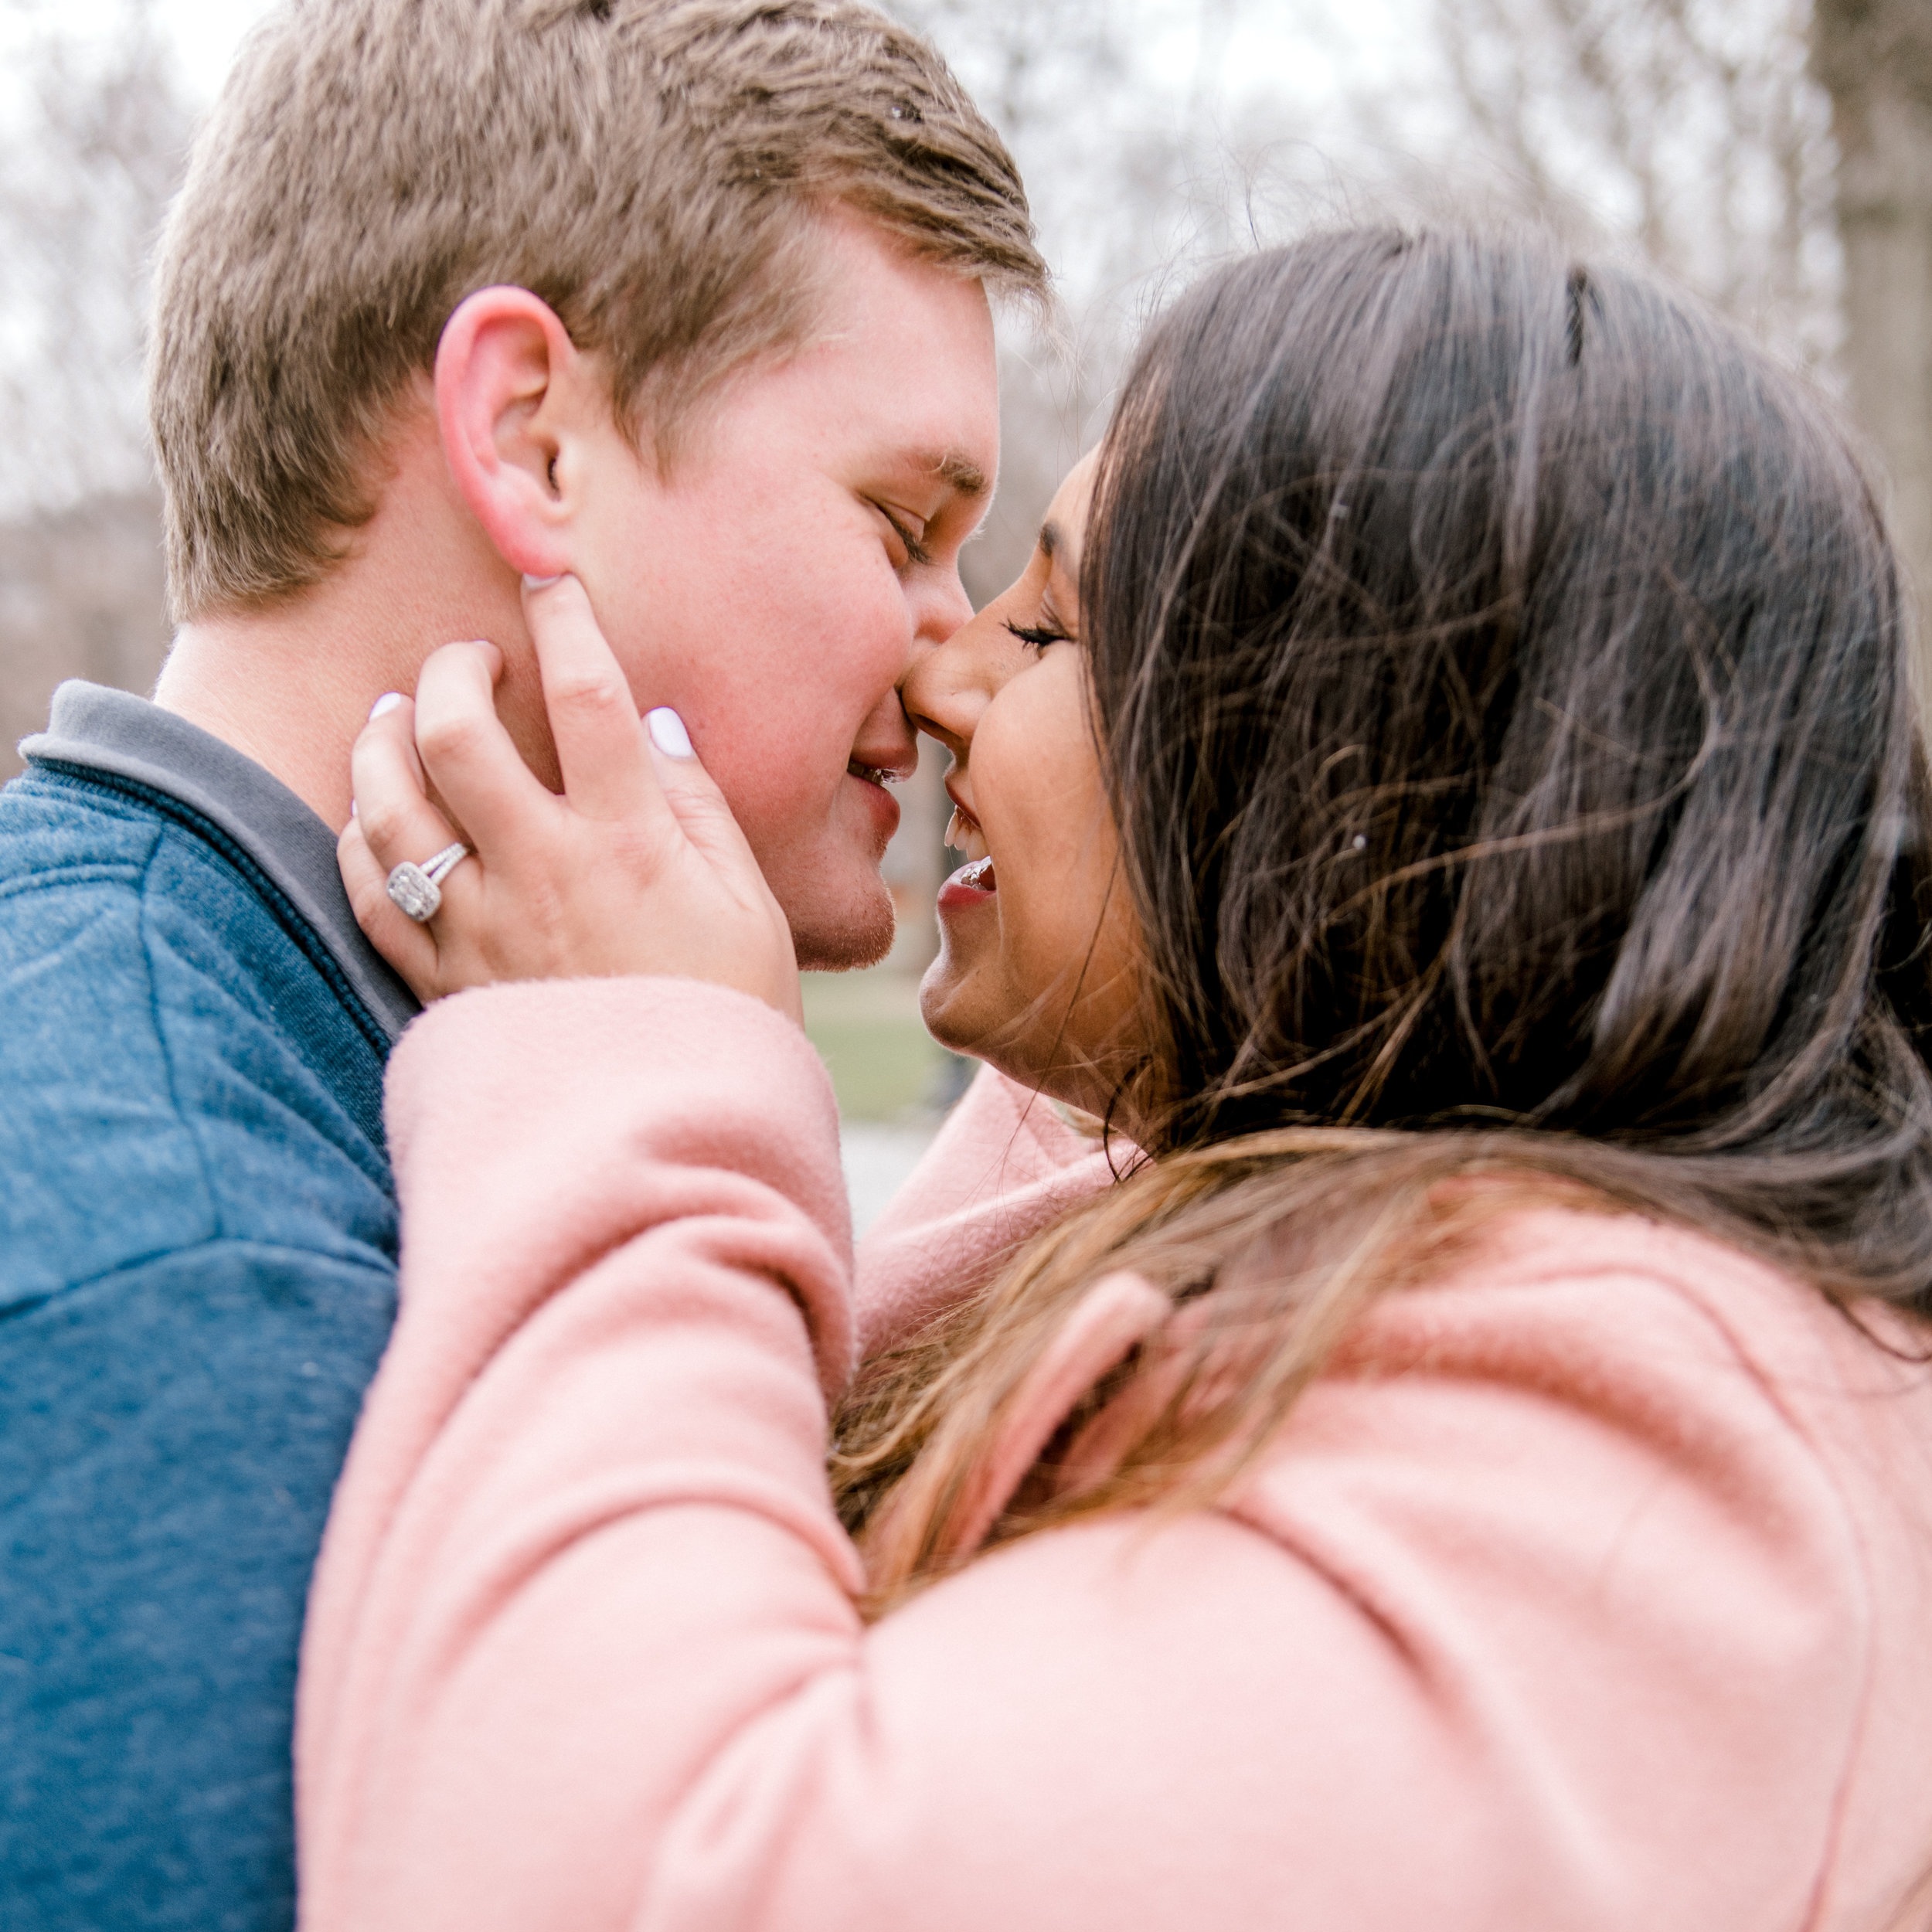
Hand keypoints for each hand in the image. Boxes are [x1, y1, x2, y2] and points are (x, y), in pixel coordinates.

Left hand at [340, 574, 801, 1021]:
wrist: (674, 1137)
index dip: (563, 618)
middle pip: (457, 733)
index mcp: (631, 843)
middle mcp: (543, 872)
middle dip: (453, 669)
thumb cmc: (730, 1017)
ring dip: (384, 743)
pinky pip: (372, 896)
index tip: (548, 578)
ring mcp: (480, 930)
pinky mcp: (443, 984)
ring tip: (399, 715)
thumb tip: (653, 725)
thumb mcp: (750, 905)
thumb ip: (698, 806)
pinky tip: (373, 816)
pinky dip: (360, 841)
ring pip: (389, 807)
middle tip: (471, 658)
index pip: (587, 693)